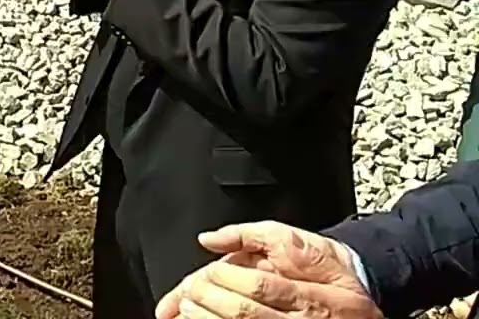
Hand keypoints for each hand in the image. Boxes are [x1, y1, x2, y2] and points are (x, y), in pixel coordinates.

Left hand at [155, 221, 380, 318]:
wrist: (358, 303)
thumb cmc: (321, 270)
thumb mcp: (292, 241)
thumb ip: (249, 235)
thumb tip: (209, 239)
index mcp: (310, 295)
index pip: (261, 286)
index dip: (226, 278)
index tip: (207, 272)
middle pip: (248, 313)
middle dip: (211, 300)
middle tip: (191, 291)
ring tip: (188, 308)